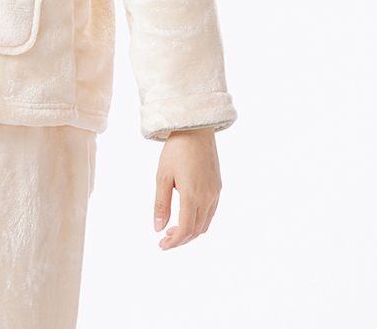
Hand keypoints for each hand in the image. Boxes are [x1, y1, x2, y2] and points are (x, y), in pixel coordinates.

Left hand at [153, 126, 221, 249]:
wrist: (196, 130)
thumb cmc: (176, 151)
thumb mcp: (162, 177)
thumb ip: (161, 204)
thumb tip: (158, 229)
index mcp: (192, 195)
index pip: (185, 230)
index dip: (174, 242)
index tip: (161, 246)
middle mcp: (208, 196)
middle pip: (196, 230)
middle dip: (180, 239)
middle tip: (164, 240)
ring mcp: (215, 192)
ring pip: (205, 223)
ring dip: (190, 231)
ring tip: (173, 229)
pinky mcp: (218, 187)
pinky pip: (211, 212)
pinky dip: (199, 221)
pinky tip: (186, 215)